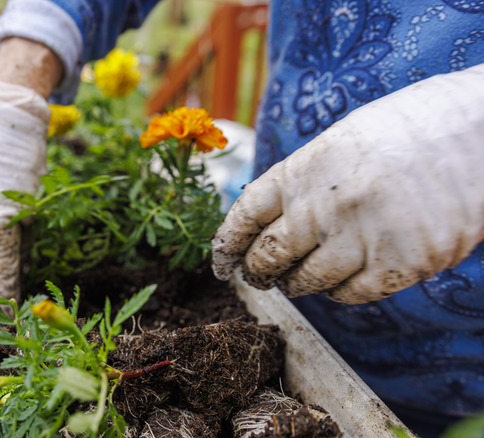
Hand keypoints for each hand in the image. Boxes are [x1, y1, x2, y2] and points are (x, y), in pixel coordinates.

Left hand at [212, 64, 483, 303]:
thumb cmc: (408, 130)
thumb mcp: (340, 141)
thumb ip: (303, 180)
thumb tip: (269, 222)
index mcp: (305, 168)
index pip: (246, 215)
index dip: (227, 243)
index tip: (221, 261)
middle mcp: (325, 205)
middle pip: (269, 255)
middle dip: (257, 271)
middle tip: (257, 276)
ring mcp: (362, 237)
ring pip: (305, 282)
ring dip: (296, 284)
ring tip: (297, 280)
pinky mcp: (401, 264)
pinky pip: (350, 295)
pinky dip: (339, 292)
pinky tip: (341, 280)